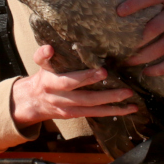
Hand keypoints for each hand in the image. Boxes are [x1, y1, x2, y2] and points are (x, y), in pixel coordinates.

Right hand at [11, 45, 136, 124]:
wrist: (33, 101)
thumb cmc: (43, 76)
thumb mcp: (40, 64)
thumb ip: (43, 56)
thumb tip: (50, 48)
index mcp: (51, 83)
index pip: (68, 81)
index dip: (85, 77)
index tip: (103, 71)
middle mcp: (60, 98)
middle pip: (84, 97)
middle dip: (105, 93)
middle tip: (125, 88)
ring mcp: (69, 109)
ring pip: (93, 107)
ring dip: (113, 103)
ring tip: (130, 97)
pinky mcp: (76, 115)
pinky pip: (96, 114)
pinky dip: (113, 111)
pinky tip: (129, 109)